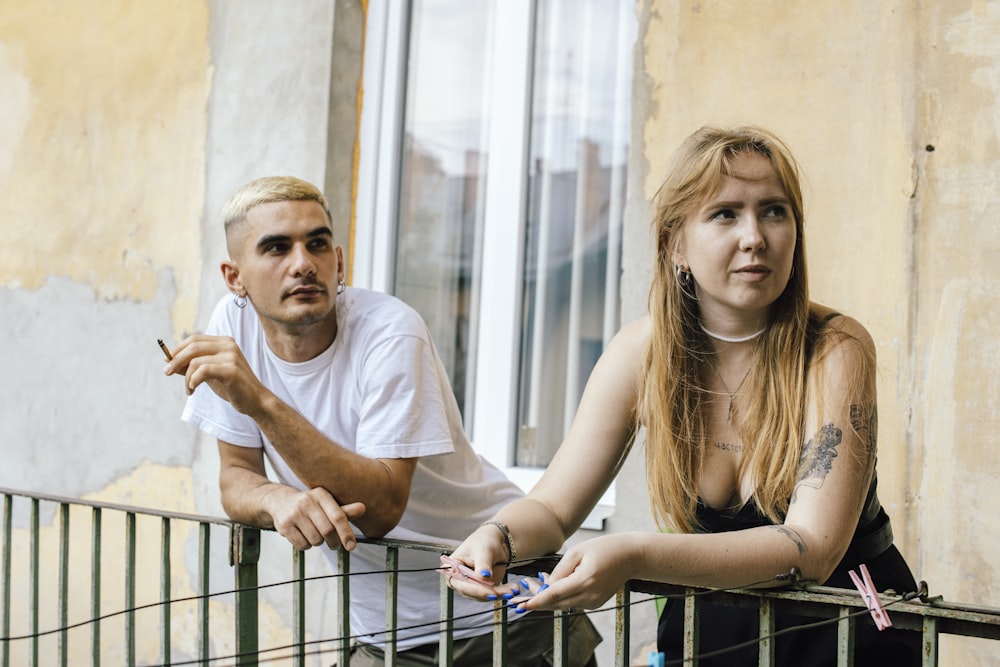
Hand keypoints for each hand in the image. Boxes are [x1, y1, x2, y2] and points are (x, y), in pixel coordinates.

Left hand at [163, 334, 266, 415]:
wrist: (255, 400)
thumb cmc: (232, 386)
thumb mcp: (210, 373)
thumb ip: (193, 365)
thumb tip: (169, 359)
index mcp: (224, 342)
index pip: (194, 339)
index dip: (178, 349)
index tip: (167, 362)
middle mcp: (228, 345)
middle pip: (192, 346)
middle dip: (176, 360)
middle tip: (167, 372)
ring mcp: (231, 356)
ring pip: (196, 361)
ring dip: (186, 377)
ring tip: (189, 389)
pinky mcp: (231, 370)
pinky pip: (203, 370)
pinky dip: (193, 380)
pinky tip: (193, 389)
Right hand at [262, 485, 365, 551]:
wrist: (280, 501)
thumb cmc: (311, 505)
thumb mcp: (327, 504)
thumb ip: (344, 510)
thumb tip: (363, 508)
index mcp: (321, 494)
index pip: (338, 516)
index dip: (346, 533)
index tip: (352, 546)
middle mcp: (307, 501)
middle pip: (327, 531)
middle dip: (334, 542)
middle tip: (335, 545)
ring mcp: (294, 513)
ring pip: (315, 540)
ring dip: (319, 543)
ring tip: (316, 534)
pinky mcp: (284, 525)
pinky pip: (303, 545)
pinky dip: (307, 546)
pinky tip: (304, 536)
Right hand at [445, 524, 519, 601]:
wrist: (495, 542)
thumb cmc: (484, 541)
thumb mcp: (483, 550)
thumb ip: (482, 564)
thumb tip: (483, 576)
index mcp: (452, 569)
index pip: (461, 584)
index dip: (476, 590)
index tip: (490, 593)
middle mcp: (459, 581)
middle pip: (473, 593)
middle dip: (491, 593)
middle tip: (506, 593)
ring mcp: (471, 586)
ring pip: (485, 596)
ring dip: (500, 594)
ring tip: (513, 589)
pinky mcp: (483, 589)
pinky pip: (493, 594)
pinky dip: (503, 592)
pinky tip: (513, 589)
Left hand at [513, 533, 641, 611]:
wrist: (631, 556)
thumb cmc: (604, 548)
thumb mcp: (577, 552)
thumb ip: (560, 570)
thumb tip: (545, 586)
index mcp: (584, 581)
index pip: (554, 595)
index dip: (536, 601)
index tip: (522, 605)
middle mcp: (590, 596)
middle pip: (556, 604)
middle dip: (538, 599)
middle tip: (524, 590)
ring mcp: (594, 602)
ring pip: (564, 605)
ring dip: (549, 598)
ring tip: (536, 583)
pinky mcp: (596, 604)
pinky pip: (573, 603)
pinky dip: (562, 597)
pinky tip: (556, 585)